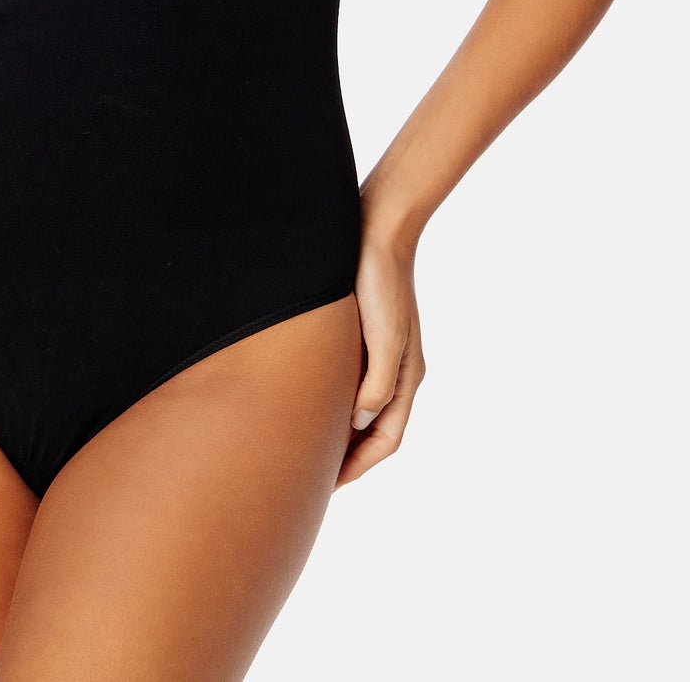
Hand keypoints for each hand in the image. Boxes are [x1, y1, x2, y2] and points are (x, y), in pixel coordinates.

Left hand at [334, 226, 426, 487]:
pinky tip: (309, 400)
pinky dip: (335, 400)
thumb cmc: (380, 281)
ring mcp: (382, 352)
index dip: (357, 466)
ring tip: (307, 446)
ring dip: (341, 430)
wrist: (377, 227)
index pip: (386, 440)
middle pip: (375, 429)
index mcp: (407, 376)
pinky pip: (351, 380)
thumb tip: (357, 422)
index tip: (326, 486)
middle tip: (313, 477)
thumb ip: (376, 385)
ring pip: (362, 407)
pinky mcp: (365, 333)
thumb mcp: (384, 337)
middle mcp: (397, 370)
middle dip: (349, 456)